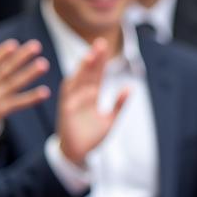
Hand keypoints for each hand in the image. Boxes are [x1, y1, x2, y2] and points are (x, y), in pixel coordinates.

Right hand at [0, 39, 49, 136]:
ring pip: (15, 83)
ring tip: (43, 64)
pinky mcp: (1, 109)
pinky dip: (31, 98)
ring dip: (30, 73)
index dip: (3, 52)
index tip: (14, 43)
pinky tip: (45, 92)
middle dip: (22, 57)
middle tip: (36, 46)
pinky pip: (19, 103)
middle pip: (7, 68)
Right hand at [57, 39, 127, 166]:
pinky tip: (89, 88)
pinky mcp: (66, 114)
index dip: (101, 60)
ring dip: (83, 70)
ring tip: (90, 57)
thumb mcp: (111, 119)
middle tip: (99, 44)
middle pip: (88, 74)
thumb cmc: (92, 135)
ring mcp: (72, 103)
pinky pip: (72, 102)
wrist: (78, 153)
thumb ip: (120, 104)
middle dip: (93, 59)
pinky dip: (80, 95)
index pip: (97, 74)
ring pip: (77, 83)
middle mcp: (80, 96)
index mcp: (90, 95)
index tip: (104, 45)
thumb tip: (130, 87)